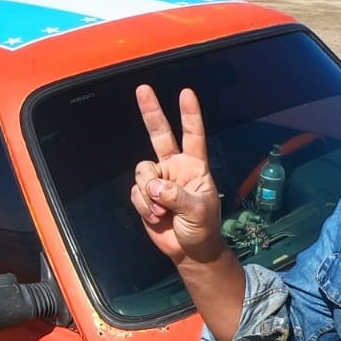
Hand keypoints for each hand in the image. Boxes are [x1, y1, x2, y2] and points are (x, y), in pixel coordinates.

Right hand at [132, 84, 225, 265]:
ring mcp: (158, 181)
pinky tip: (156, 218)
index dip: (190, 115)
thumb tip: (154, 186)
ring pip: (142, 171)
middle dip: (151, 112)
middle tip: (143, 89)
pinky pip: (136, 193)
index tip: (186, 94)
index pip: (193, 135)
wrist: (190, 251)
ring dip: (149, 194)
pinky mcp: (145, 196)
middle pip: (160, 135)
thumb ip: (176, 196)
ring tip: (162, 211)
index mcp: (195, 166)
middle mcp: (175, 168)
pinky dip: (143, 207)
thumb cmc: (203, 228)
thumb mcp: (198, 211)